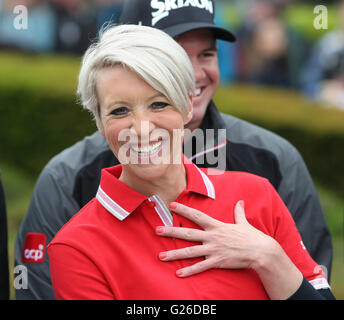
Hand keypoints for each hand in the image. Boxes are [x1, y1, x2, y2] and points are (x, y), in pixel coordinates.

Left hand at [156, 200, 275, 276]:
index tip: (171, 205)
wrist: (261, 252)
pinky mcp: (217, 261)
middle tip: (156, 230)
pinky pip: (201, 267)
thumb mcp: (244, 222)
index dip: (183, 210)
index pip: (197, 215)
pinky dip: (189, 271)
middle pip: (188, 233)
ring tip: (161, 256)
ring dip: (174, 254)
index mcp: (217, 226)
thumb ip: (239, 212)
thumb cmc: (252, 237)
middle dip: (171, 231)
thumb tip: (241, 201)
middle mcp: (212, 237)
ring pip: (190, 252)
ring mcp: (213, 249)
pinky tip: (178, 273)